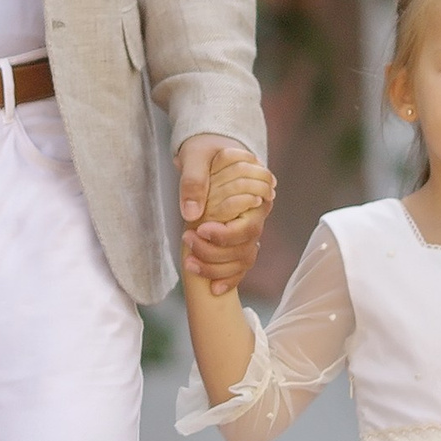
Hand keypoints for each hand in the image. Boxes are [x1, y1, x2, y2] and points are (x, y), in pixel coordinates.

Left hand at [180, 135, 273, 292]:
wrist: (207, 153)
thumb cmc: (203, 151)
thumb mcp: (196, 156)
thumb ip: (194, 179)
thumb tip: (192, 213)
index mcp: (253, 192)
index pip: (249, 225)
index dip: (226, 234)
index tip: (199, 230)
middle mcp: (254, 214)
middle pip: (247, 245)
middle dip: (216, 250)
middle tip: (186, 240)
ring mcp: (246, 229)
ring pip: (243, 259)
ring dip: (216, 266)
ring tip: (188, 261)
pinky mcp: (236, 240)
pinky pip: (240, 267)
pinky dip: (229, 279)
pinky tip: (213, 289)